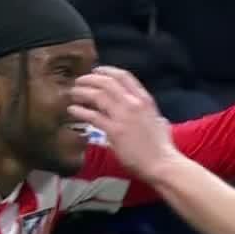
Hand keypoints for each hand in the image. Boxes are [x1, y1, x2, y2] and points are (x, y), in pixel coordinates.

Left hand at [68, 67, 179, 182]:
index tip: (96, 71)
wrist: (161, 163)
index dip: (107, 71)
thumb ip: (147, 112)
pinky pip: (93, 116)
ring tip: (72, 93)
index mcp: (144, 99)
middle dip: (90, 79)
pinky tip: (72, 110)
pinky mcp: (114, 131)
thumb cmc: (162, 146)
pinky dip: (80, 111)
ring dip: (82, 92)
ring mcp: (123, 116)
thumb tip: (143, 110)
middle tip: (79, 81)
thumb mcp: (158, 120)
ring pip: (97, 96)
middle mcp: (133, 103)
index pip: (124, 76)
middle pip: (107, 82)